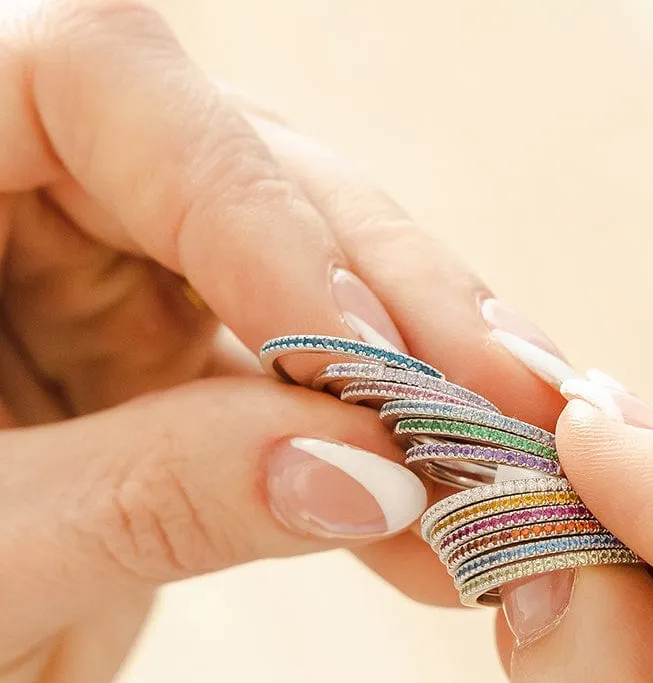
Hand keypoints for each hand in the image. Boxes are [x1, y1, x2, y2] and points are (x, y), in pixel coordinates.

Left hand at [0, 0, 565, 682]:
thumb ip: (153, 495)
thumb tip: (371, 474)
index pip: (99, 86)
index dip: (248, 202)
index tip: (358, 347)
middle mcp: (28, 198)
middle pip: (250, 176)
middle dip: (393, 300)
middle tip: (510, 404)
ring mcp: (113, 284)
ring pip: (313, 284)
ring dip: (421, 385)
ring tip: (508, 471)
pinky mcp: (177, 372)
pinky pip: (308, 393)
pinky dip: (382, 462)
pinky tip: (447, 530)